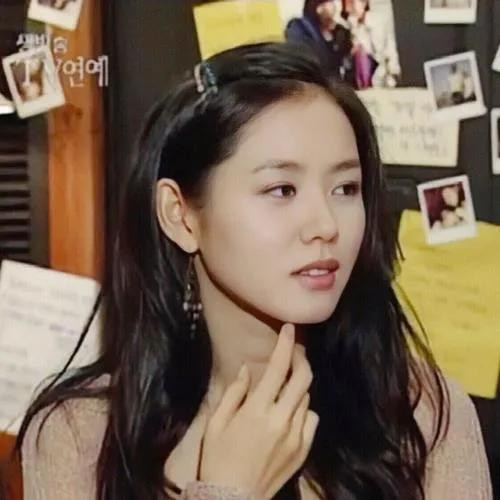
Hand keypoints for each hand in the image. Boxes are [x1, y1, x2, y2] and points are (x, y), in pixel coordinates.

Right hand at [198, 323, 318, 498]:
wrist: (233, 499)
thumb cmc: (218, 458)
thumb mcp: (216, 422)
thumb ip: (234, 393)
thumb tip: (247, 369)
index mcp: (257, 410)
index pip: (278, 368)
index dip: (285, 344)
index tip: (288, 328)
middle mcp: (282, 420)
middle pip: (303, 378)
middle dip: (300, 359)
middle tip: (292, 353)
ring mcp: (296, 436)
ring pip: (306, 398)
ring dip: (297, 387)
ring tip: (282, 389)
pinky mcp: (303, 450)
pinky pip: (311, 420)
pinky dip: (302, 411)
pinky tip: (288, 414)